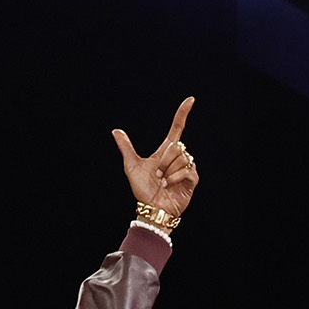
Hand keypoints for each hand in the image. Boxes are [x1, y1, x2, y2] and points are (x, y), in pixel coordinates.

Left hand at [114, 96, 199, 219]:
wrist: (152, 208)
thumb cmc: (142, 189)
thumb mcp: (131, 166)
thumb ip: (126, 147)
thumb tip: (116, 131)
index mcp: (165, 151)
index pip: (177, 128)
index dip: (182, 114)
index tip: (190, 100)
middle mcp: (177, 157)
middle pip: (176, 146)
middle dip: (164, 160)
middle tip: (158, 174)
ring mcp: (186, 167)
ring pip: (181, 157)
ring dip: (169, 171)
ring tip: (163, 181)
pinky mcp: (192, 178)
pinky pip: (187, 169)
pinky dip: (175, 178)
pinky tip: (170, 185)